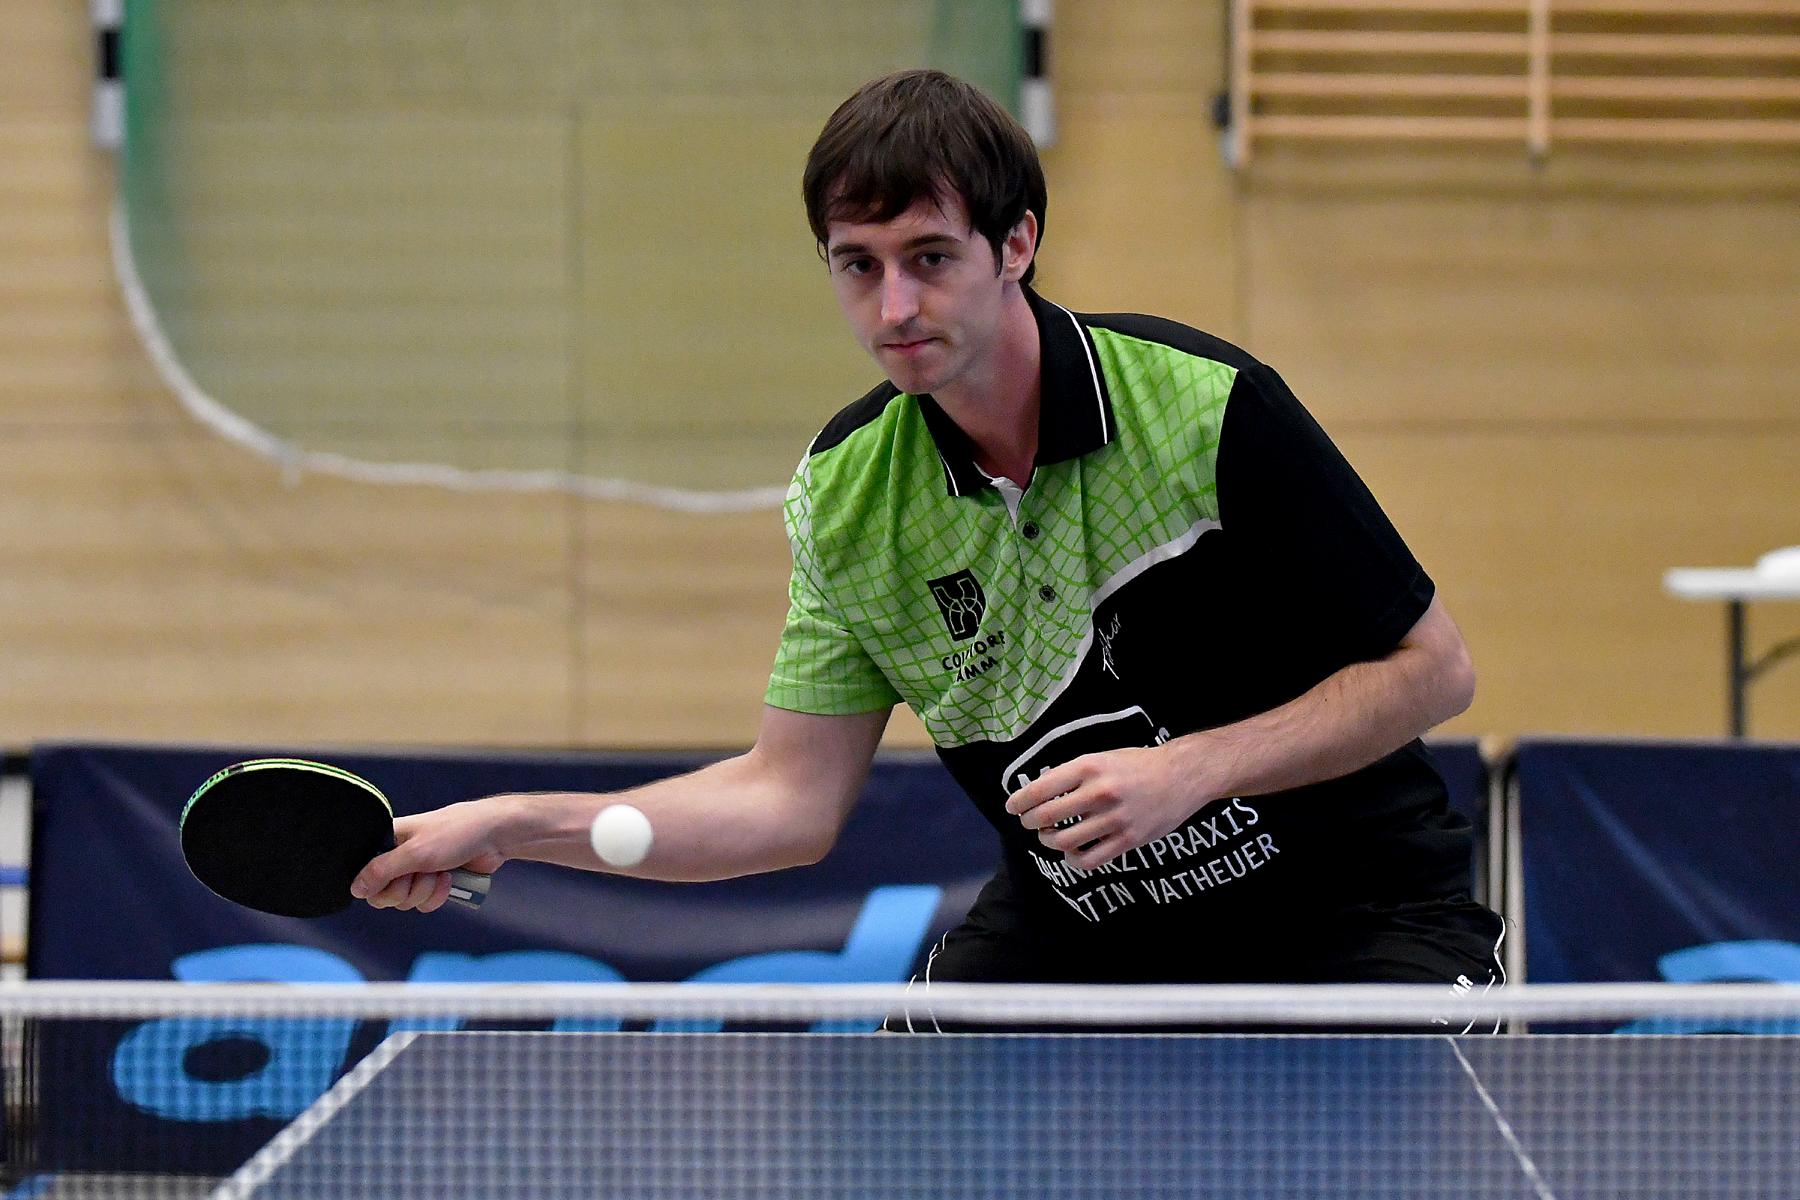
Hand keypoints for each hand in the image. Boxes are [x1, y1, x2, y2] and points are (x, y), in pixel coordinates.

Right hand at [352, 798, 509, 912]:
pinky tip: (448, 879)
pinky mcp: (434, 882)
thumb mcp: (415, 852)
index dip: (378, 885)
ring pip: (405, 901)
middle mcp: (398, 856)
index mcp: (387, 840)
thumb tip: (355, 889)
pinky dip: (436, 896)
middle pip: (384, 894)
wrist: (494, 836)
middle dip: (406, 889)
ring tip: (440, 872)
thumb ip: (382, 871)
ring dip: (425, 891)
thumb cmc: (456, 833)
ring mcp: (417, 871)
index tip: (396, 878)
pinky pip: (423, 903)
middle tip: (421, 873)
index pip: (364, 875)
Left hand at [1003, 745, 1209, 870]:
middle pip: (1046, 817)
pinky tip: (1072, 853)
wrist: (1183, 776)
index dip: (1019, 801)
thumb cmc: (1138, 764)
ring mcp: (1114, 819)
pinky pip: (1090, 860)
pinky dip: (1073, 860)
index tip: (1011, 807)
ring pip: (1064, 841)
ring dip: (1049, 841)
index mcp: (1089, 767)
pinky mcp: (1128, 840)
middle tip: (1030, 822)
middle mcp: (1099, 792)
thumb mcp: (1103, 757)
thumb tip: (1039, 791)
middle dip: (1030, 822)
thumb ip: (1073, 773)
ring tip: (1049, 836)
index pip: (1040, 789)